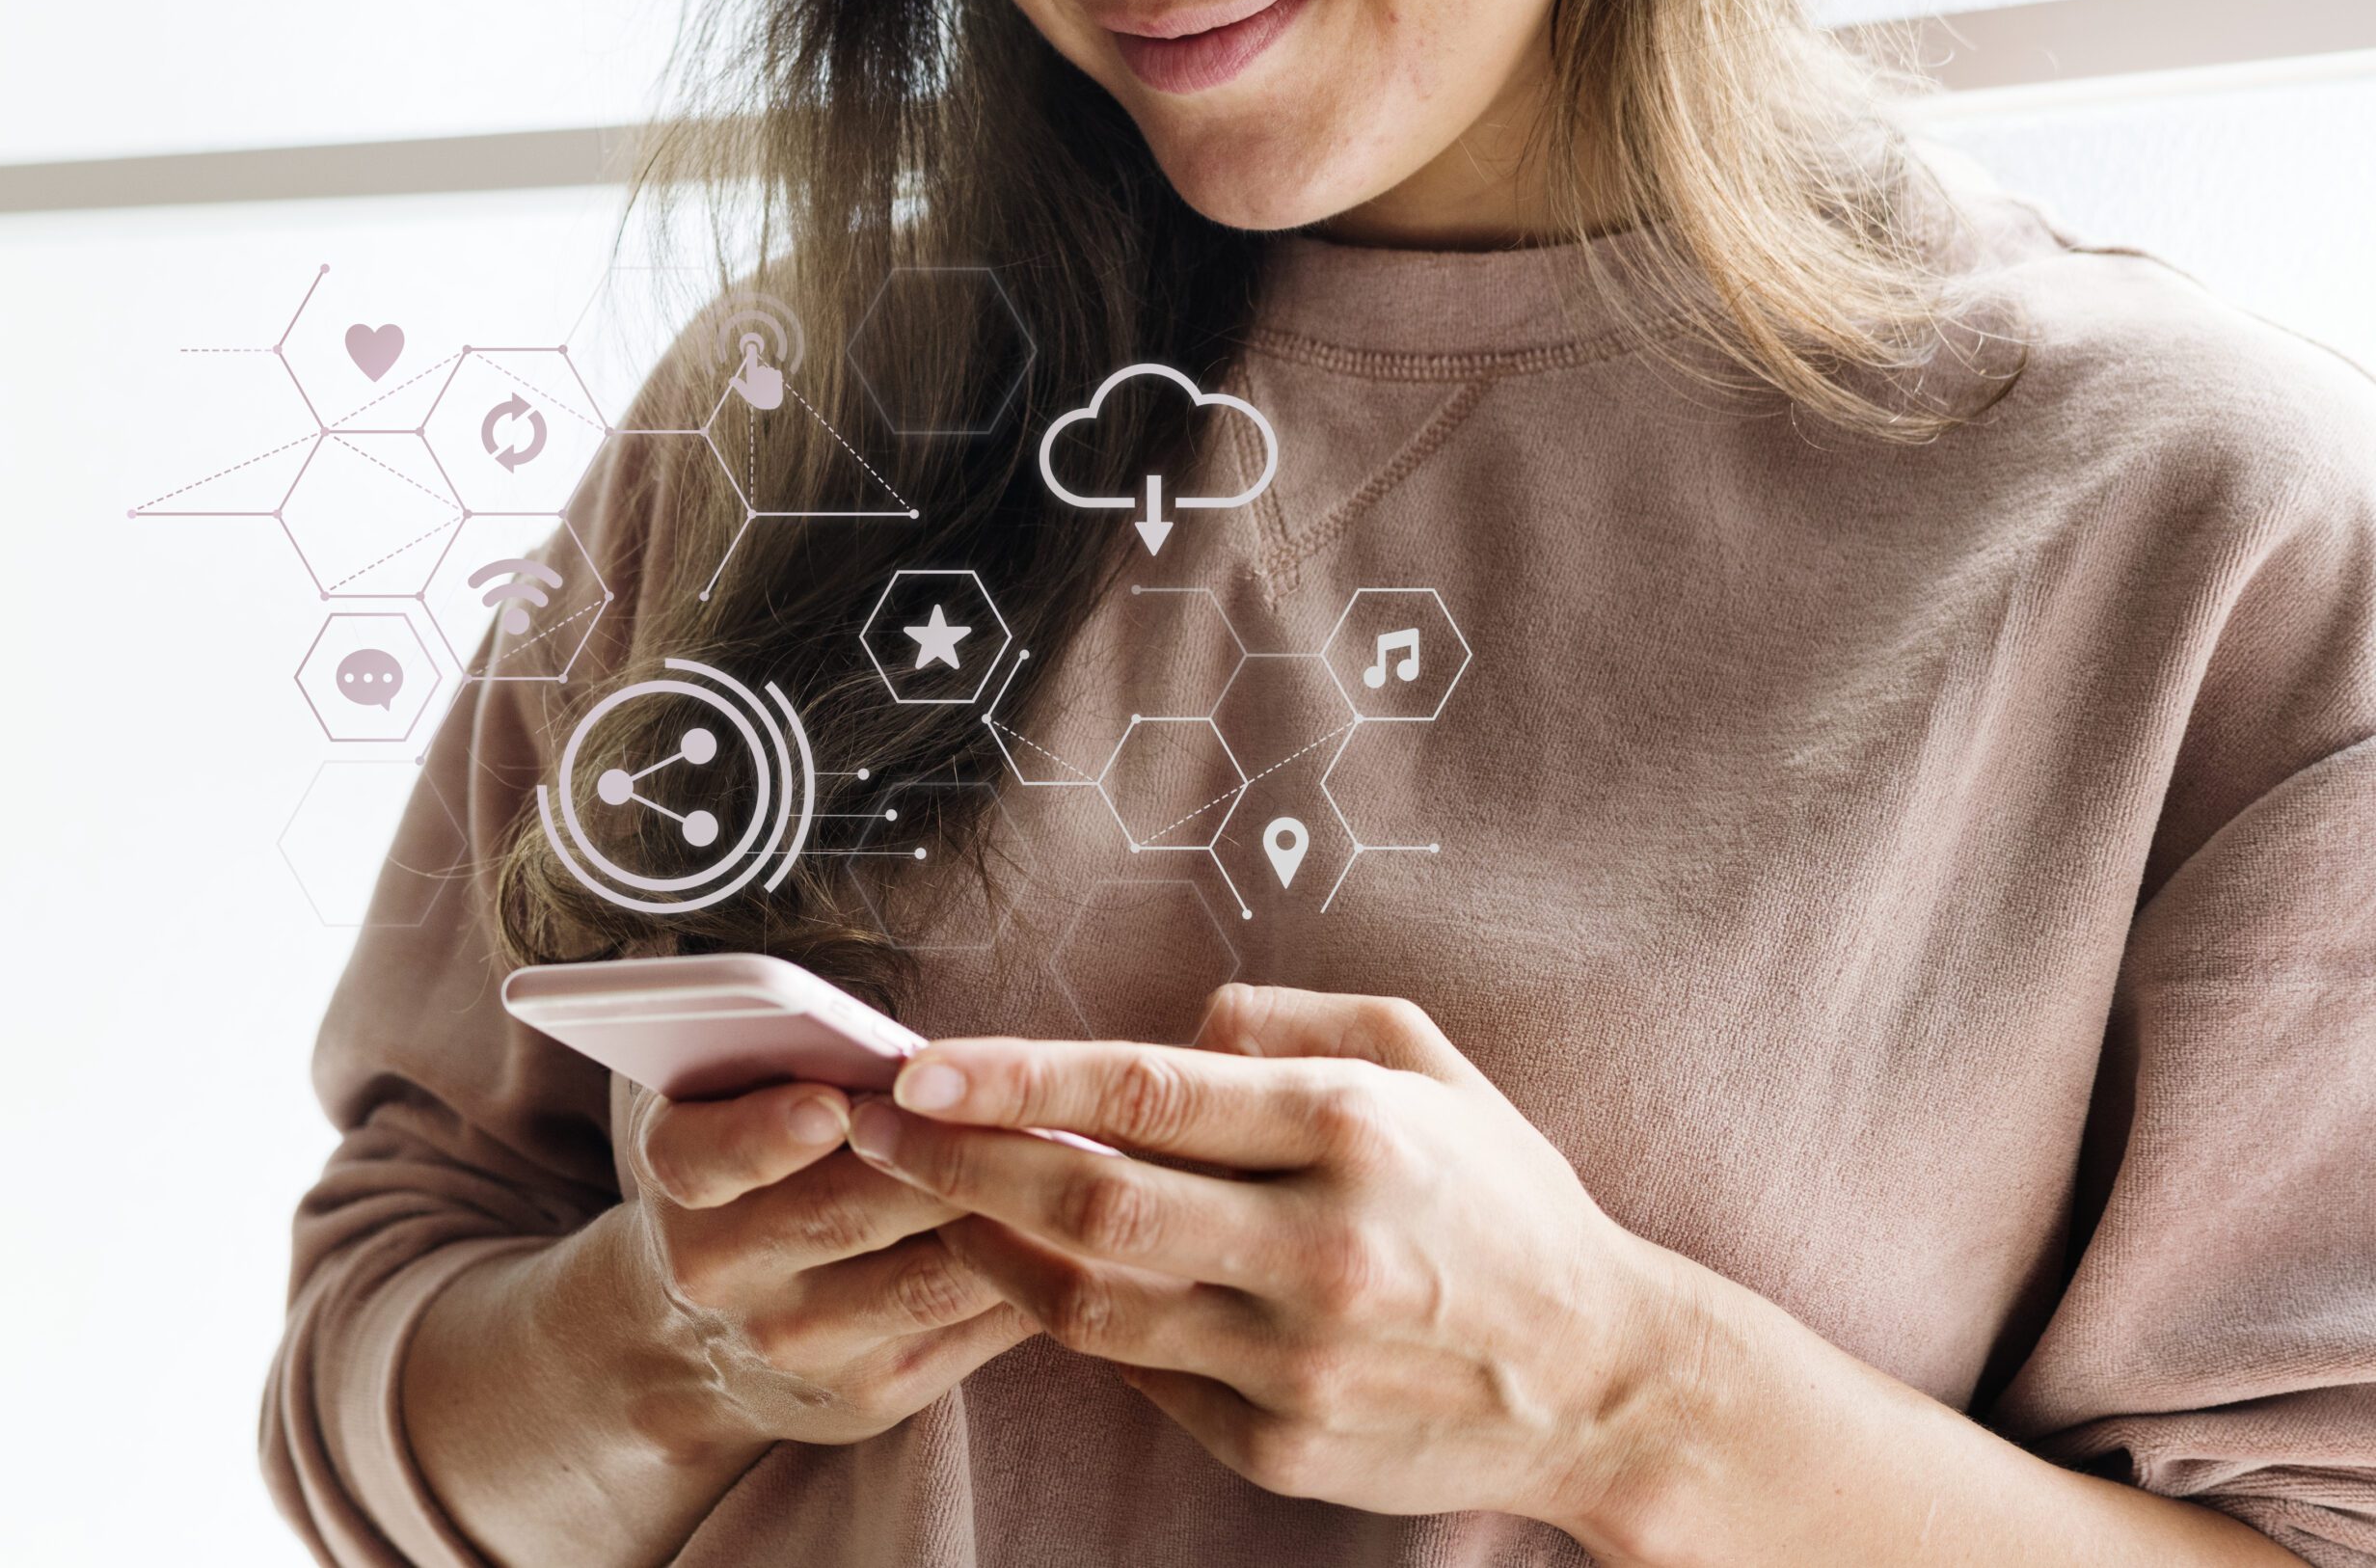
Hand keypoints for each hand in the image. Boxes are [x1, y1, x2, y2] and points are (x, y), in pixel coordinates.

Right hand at [610, 1078, 1037, 1455]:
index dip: (767, 1132)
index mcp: (679, 1178)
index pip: (707, 1156)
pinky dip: (1030, 1275)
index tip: (831, 1104)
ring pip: (927, 1277)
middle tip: (1024, 1103)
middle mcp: (722, 1270)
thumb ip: (781, 1059)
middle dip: (944, 1157)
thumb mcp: (722, 1104)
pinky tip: (1071, 1230)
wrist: (697, 1344)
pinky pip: (969, 1327)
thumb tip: (911, 1045)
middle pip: (846, 1213)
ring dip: (1008, 1218)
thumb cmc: (742, 1175)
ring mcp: (798, 1343)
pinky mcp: (868, 1393)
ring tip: (1075, 1159)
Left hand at [841, 984, 1685, 1533]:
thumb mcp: (1427, 1062)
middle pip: (1090, 1201)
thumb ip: (1290, 1023)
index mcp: (1354, 1130)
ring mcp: (1294, 1362)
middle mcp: (1318, 1246)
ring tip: (921, 1196)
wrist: (1600, 1378)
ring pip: (1089, 1302)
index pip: (1146, 1094)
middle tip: (870, 1129)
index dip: (1015, 1078)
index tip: (916, 1067)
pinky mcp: (1278, 1447)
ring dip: (985, 1244)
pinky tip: (1024, 1270)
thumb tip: (1169, 1031)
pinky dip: (1067, 1318)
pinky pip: (1138, 1374)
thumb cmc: (1503, 1196)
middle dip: (958, 1160)